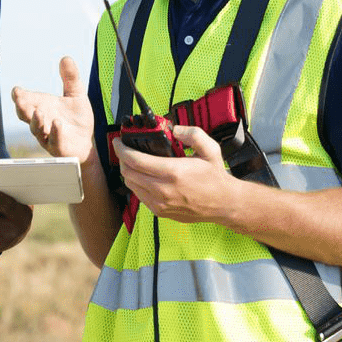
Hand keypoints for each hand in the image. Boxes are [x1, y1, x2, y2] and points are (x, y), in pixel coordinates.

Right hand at [11, 57, 95, 163]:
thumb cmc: (76, 120)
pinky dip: (55, 132)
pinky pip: (54, 141)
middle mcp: (42, 121)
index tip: (16, 90)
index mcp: (43, 107)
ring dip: (36, 120)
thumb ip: (71, 78)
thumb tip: (66, 57)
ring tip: (39, 111)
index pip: (26, 101)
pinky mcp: (59, 147)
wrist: (85, 143)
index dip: (19, 96)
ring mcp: (48, 135)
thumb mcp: (76, 95)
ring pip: (37, 129)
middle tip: (19, 98)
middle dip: (22, 106)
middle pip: (26, 114)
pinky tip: (57, 124)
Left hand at [117, 125, 235, 224]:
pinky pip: (139, 195)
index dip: (122, 149)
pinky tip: (144, 176)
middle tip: (124, 149)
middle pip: (128, 172)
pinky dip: (137, 183)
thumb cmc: (215, 177)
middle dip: (122, 158)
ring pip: (130, 185)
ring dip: (128, 171)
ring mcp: (160, 203)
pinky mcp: (159, 211)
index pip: (135, 160)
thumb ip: (192, 134)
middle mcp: (163, 190)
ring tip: (133, 161)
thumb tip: (174, 129)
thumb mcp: (210, 149)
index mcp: (173, 172)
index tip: (118, 141)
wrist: (223, 204)